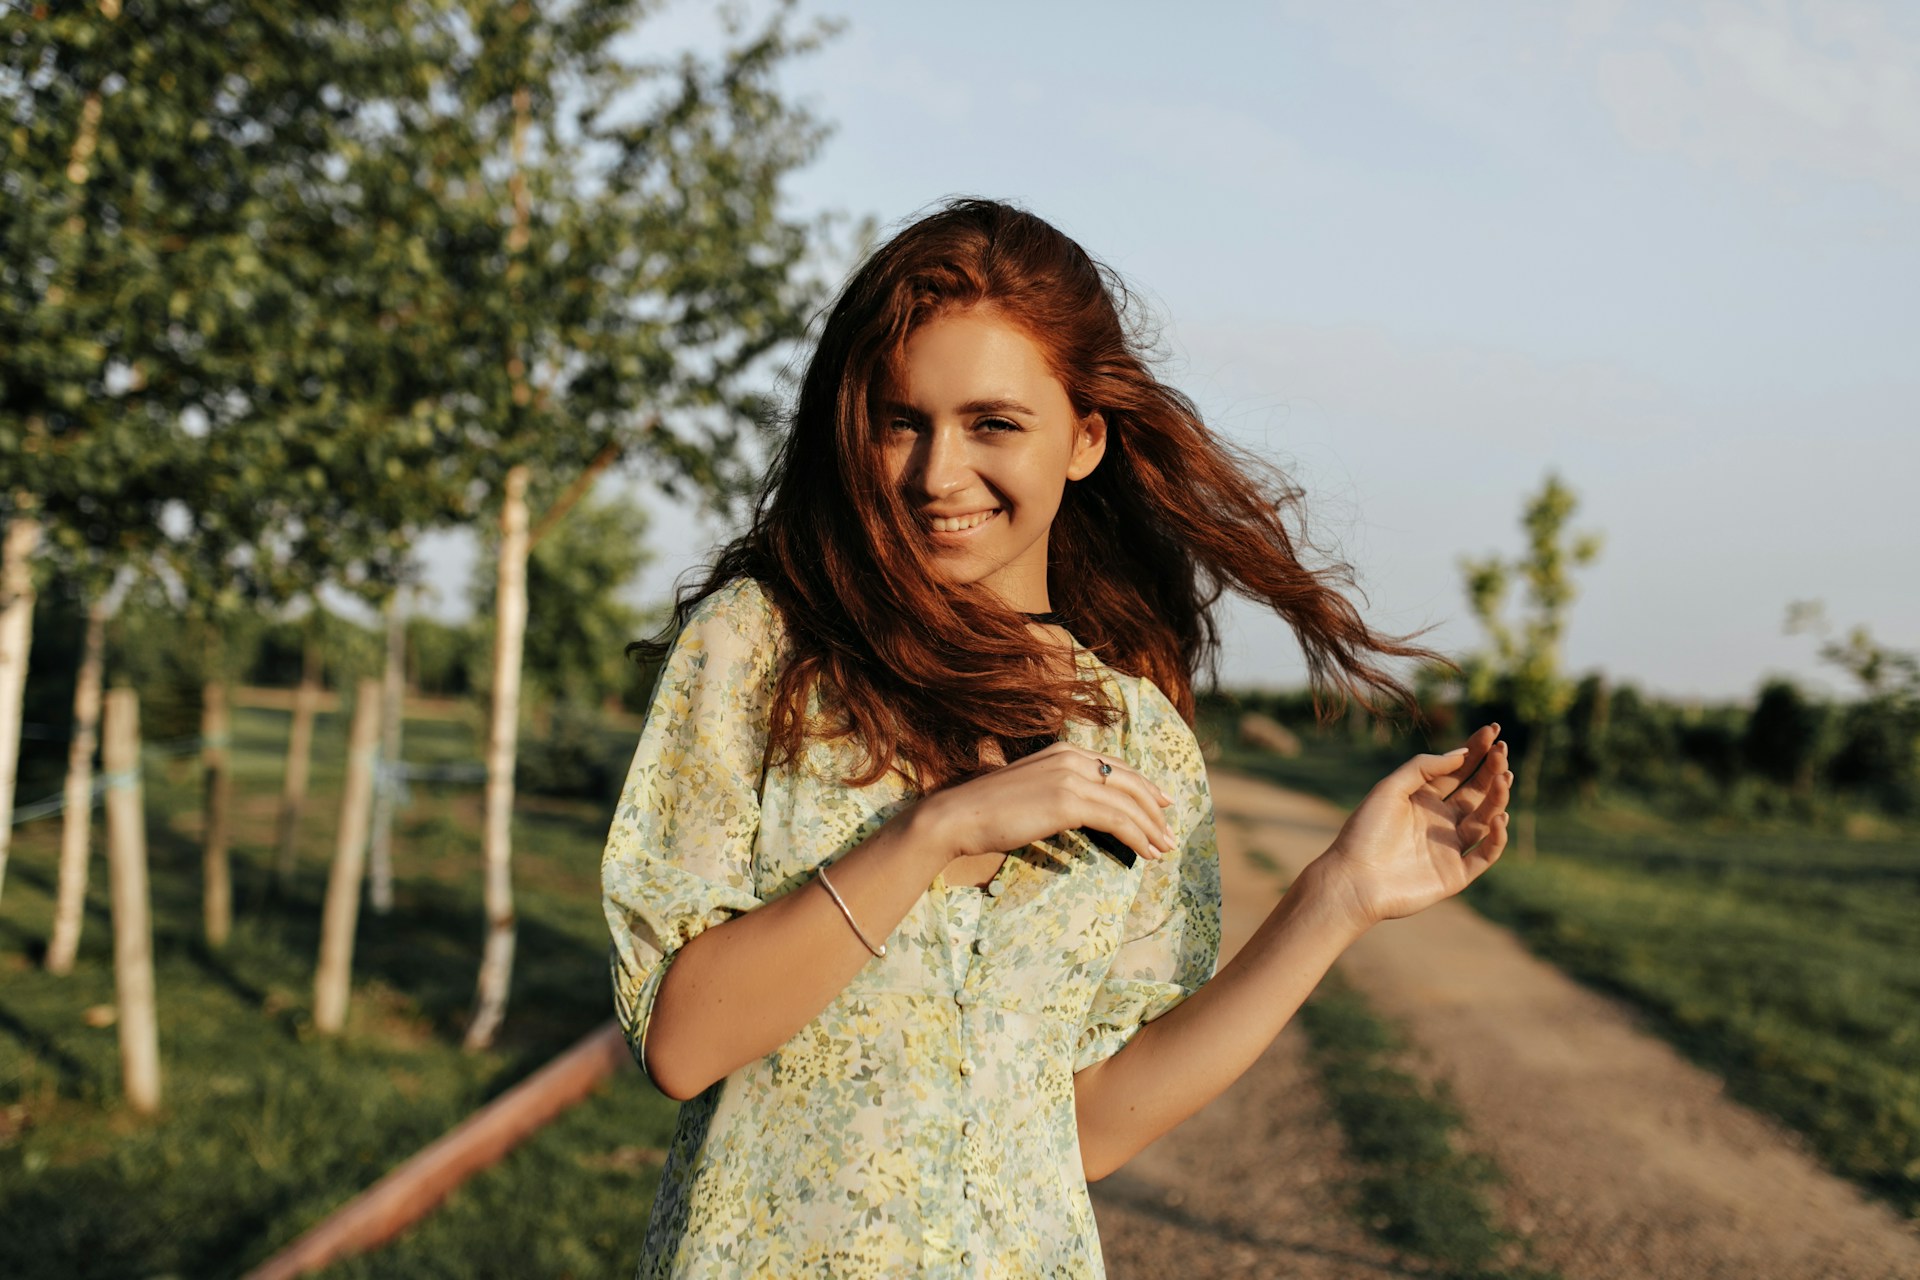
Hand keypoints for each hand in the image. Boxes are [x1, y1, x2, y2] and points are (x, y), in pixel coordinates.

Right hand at [918, 741, 1176, 863]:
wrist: (959, 815)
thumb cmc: (987, 811)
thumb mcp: (1031, 791)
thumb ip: (1059, 792)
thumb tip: (1084, 812)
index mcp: (1064, 751)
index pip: (1116, 767)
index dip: (1144, 786)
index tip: (1161, 805)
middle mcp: (1072, 757)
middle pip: (1130, 782)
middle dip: (1154, 810)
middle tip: (1169, 833)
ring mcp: (1071, 777)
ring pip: (1128, 803)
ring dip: (1151, 829)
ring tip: (1163, 849)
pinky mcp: (1069, 801)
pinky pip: (1116, 819)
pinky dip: (1137, 837)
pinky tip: (1145, 853)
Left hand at [1312, 724, 1511, 932]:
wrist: (1353, 880)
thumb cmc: (1365, 832)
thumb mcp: (1390, 789)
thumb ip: (1422, 768)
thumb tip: (1461, 753)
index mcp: (1423, 799)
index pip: (1458, 771)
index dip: (1476, 751)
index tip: (1493, 729)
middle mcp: (1440, 820)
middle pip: (1476, 791)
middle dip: (1491, 769)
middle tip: (1502, 748)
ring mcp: (1450, 847)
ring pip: (1485, 819)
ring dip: (1497, 797)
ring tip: (1504, 777)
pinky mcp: (1456, 874)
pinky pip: (1485, 853)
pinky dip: (1496, 837)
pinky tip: (1498, 816)